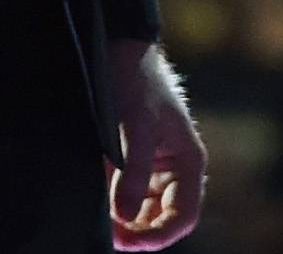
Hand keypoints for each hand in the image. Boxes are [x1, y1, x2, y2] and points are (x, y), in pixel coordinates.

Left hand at [107, 39, 203, 249]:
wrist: (117, 49)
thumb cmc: (135, 82)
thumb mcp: (135, 126)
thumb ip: (133, 173)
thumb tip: (125, 217)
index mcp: (187, 162)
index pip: (182, 217)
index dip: (158, 237)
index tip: (127, 242)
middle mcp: (173, 171)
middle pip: (160, 220)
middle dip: (135, 231)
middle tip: (105, 233)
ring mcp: (151, 169)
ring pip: (140, 212)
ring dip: (121, 221)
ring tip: (97, 217)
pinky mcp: (129, 165)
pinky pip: (123, 196)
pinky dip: (110, 204)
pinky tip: (94, 199)